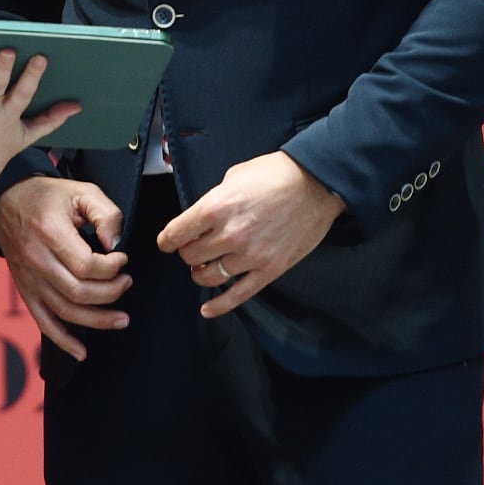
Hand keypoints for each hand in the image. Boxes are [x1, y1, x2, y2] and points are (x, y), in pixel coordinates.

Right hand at [0, 173, 130, 361]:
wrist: (5, 200)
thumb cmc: (47, 196)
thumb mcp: (81, 191)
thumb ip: (106, 214)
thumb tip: (115, 244)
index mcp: (51, 232)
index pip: (86, 265)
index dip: (112, 268)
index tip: (123, 259)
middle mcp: (37, 259)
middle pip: (78, 292)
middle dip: (111, 293)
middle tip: (127, 283)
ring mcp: (29, 278)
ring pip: (65, 311)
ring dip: (97, 321)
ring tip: (121, 319)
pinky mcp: (25, 289)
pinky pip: (43, 320)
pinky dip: (62, 340)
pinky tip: (81, 352)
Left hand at [156, 150, 345, 318]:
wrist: (316, 184)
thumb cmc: (275, 175)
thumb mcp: (233, 177)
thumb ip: (213, 200)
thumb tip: (200, 217)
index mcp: (216, 207)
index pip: (176, 234)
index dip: (167, 240)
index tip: (167, 242)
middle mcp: (229, 234)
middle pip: (190, 256)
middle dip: (187, 252)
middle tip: (193, 247)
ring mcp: (250, 255)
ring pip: (209, 276)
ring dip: (201, 272)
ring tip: (204, 266)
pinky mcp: (270, 269)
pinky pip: (238, 294)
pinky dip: (220, 305)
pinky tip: (208, 309)